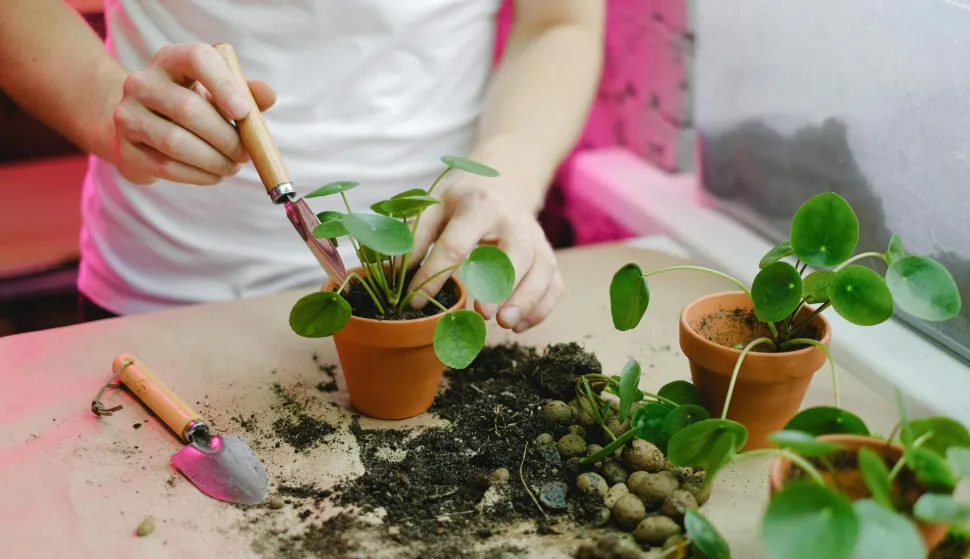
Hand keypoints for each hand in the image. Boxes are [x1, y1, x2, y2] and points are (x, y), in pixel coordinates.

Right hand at [111, 43, 275, 184]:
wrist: (142, 127)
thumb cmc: (193, 105)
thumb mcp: (218, 94)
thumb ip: (246, 93)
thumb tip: (269, 95)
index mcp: (171, 59)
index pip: (197, 58)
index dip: (223, 85)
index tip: (244, 113)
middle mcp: (142, 82)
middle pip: (188, 109)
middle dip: (226, 137)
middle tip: (246, 154)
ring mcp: (127, 115)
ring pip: (176, 142)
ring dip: (214, 160)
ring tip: (232, 166)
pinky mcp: (125, 148)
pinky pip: (166, 167)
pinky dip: (198, 176)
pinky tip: (214, 175)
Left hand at [406, 178, 563, 332]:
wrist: (505, 180)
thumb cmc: (463, 200)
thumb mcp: (434, 205)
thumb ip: (415, 237)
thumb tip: (393, 274)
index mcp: (480, 204)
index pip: (457, 244)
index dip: (435, 274)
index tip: (415, 301)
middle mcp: (515, 221)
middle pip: (515, 254)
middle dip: (501, 286)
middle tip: (483, 314)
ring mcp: (537, 239)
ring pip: (542, 271)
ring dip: (526, 300)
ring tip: (505, 324)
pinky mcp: (549, 257)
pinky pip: (554, 285)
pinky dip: (541, 308)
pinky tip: (518, 325)